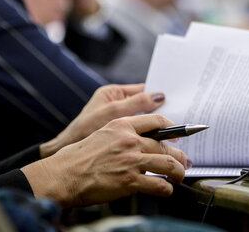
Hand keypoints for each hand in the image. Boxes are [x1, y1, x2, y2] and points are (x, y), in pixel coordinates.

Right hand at [22, 114, 189, 206]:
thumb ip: (122, 134)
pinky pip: (158, 185)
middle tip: (185, 161)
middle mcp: (129, 140)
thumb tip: (139, 141)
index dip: (173, 129)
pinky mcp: (130, 181)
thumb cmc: (78, 157)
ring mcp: (130, 160)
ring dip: (178, 172)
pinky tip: (166, 190)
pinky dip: (166, 189)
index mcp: (121, 125)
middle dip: (179, 155)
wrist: (64, 175)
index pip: (157, 121)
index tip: (178, 136)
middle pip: (166, 145)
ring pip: (167, 163)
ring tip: (179, 176)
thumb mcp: (101, 133)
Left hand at [40, 83, 164, 157]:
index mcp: (113, 92)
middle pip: (145, 106)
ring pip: (144, 122)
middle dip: (160, 114)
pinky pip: (139, 135)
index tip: (176, 102)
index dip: (159, 96)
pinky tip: (158, 145)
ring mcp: (117, 121)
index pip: (143, 90)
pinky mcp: (118, 137)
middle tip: (177, 121)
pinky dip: (149, 139)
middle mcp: (116, 104)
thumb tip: (160, 96)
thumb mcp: (113, 113)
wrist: (70, 157)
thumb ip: (136, 104)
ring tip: (172, 135)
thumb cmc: (85, 131)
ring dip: (156, 129)